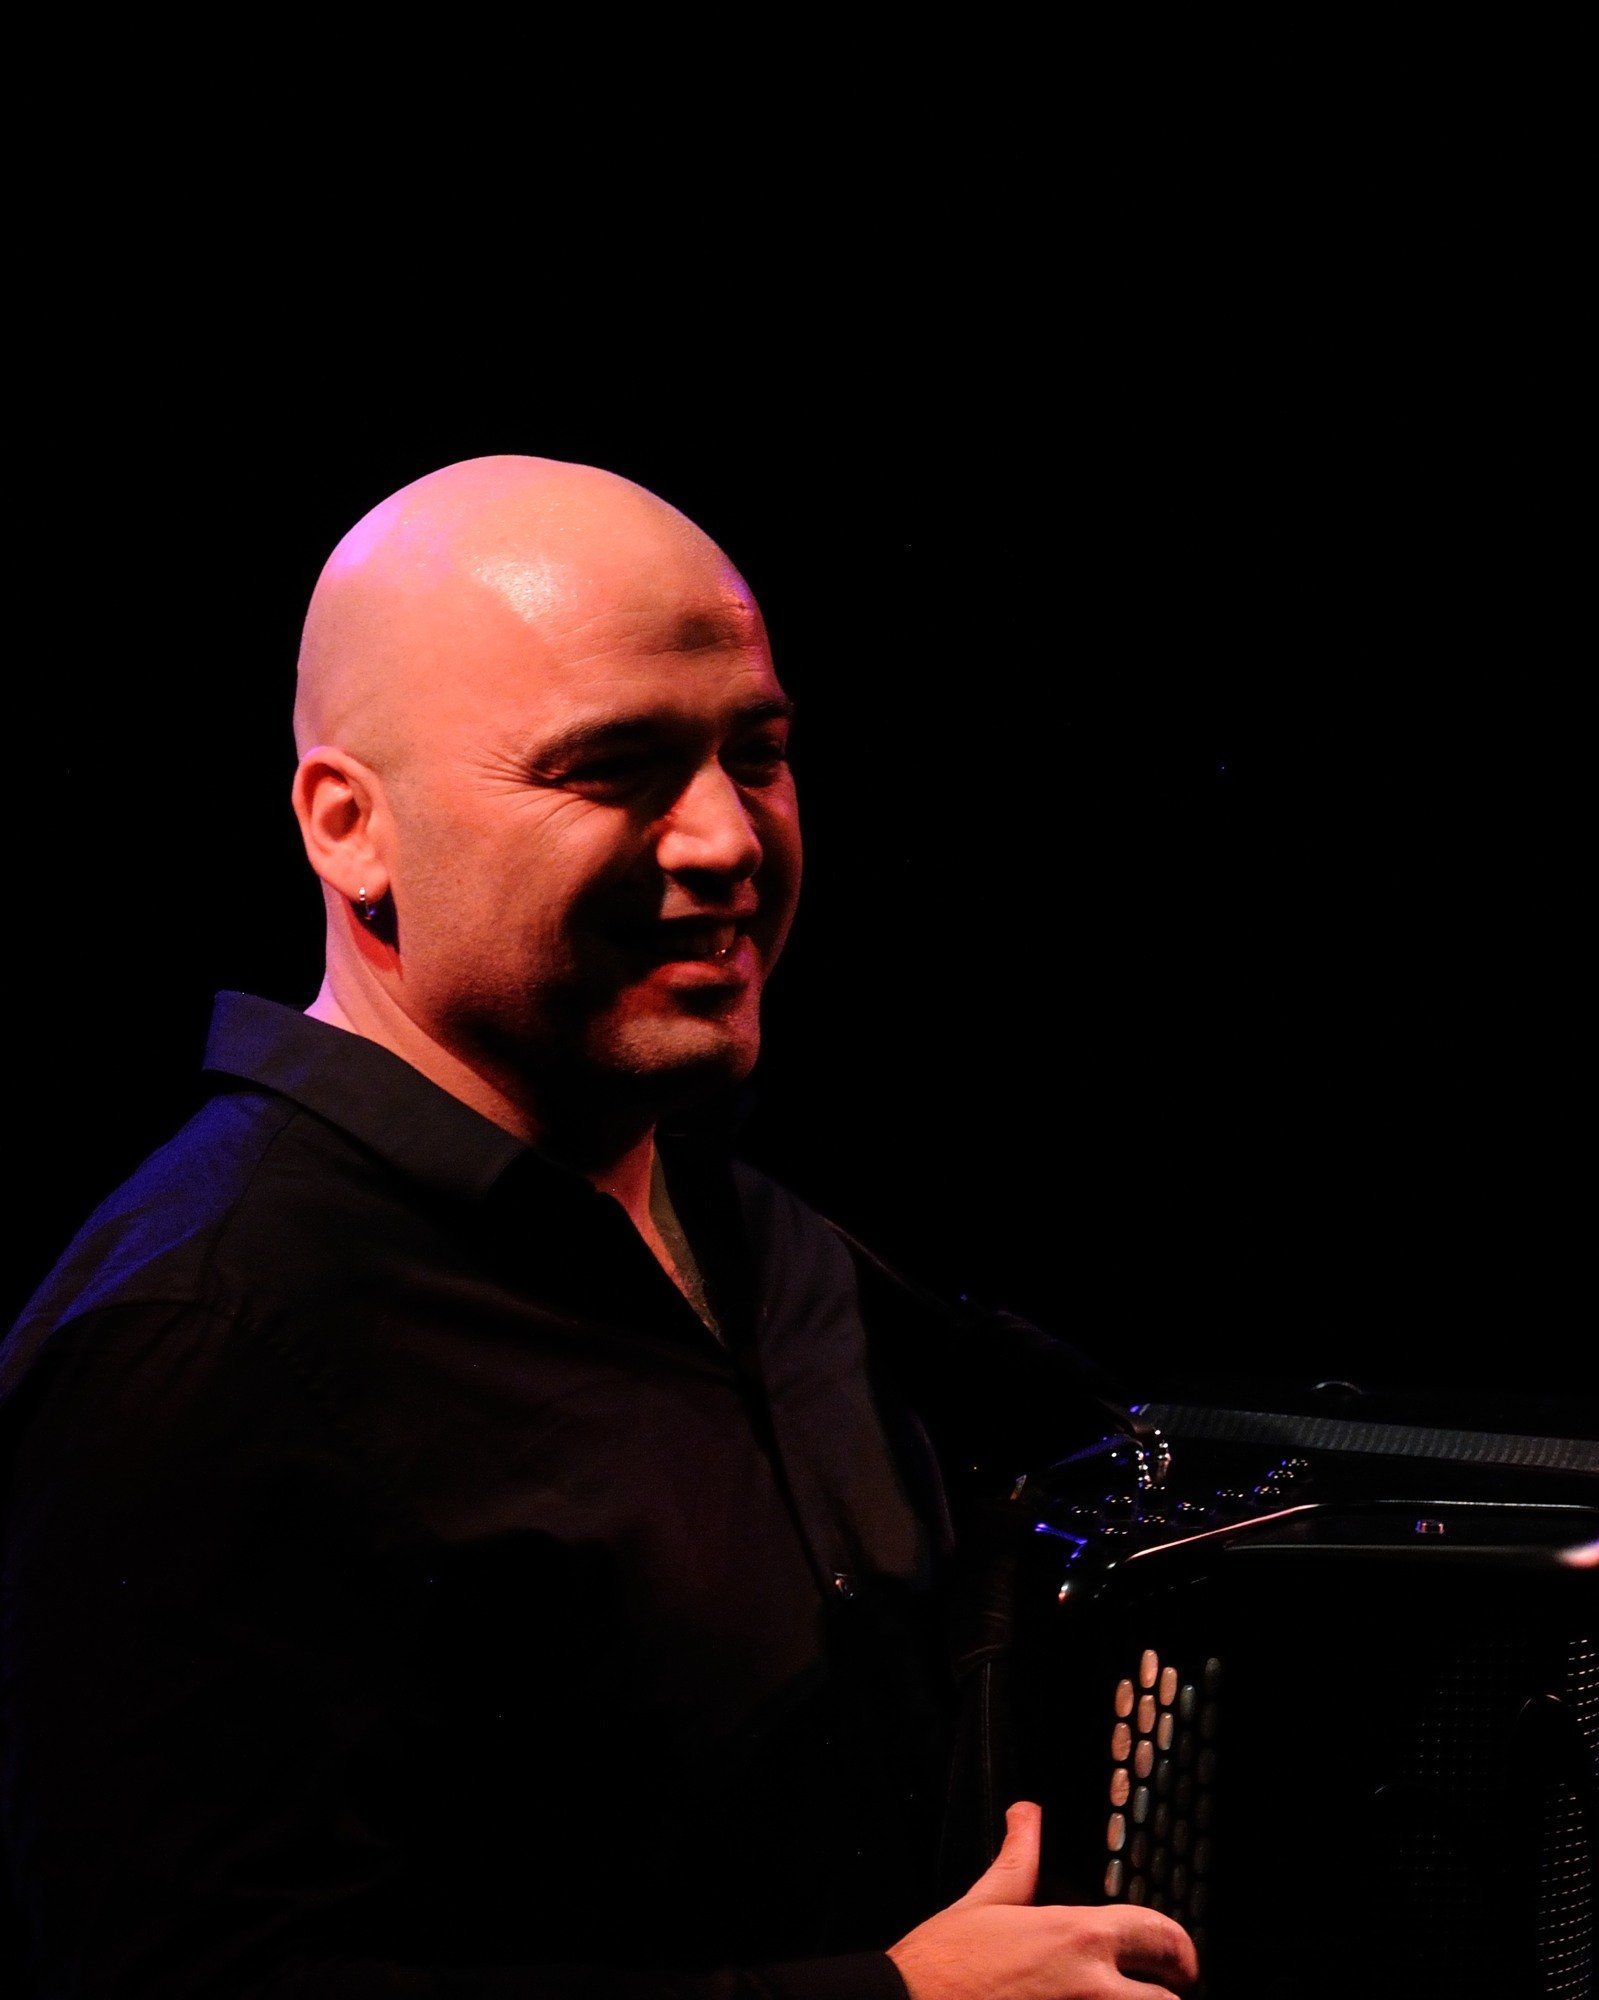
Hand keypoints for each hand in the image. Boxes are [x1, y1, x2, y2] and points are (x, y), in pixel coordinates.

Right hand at [887, 1801, 1198, 1999]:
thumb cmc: (941, 1967)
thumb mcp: (982, 1903)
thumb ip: (1017, 1858)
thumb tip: (1026, 1815)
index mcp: (1077, 1939)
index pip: (1158, 1935)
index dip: (1179, 1950)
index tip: (1181, 1964)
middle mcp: (1091, 1990)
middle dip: (1167, 1998)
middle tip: (1159, 1996)